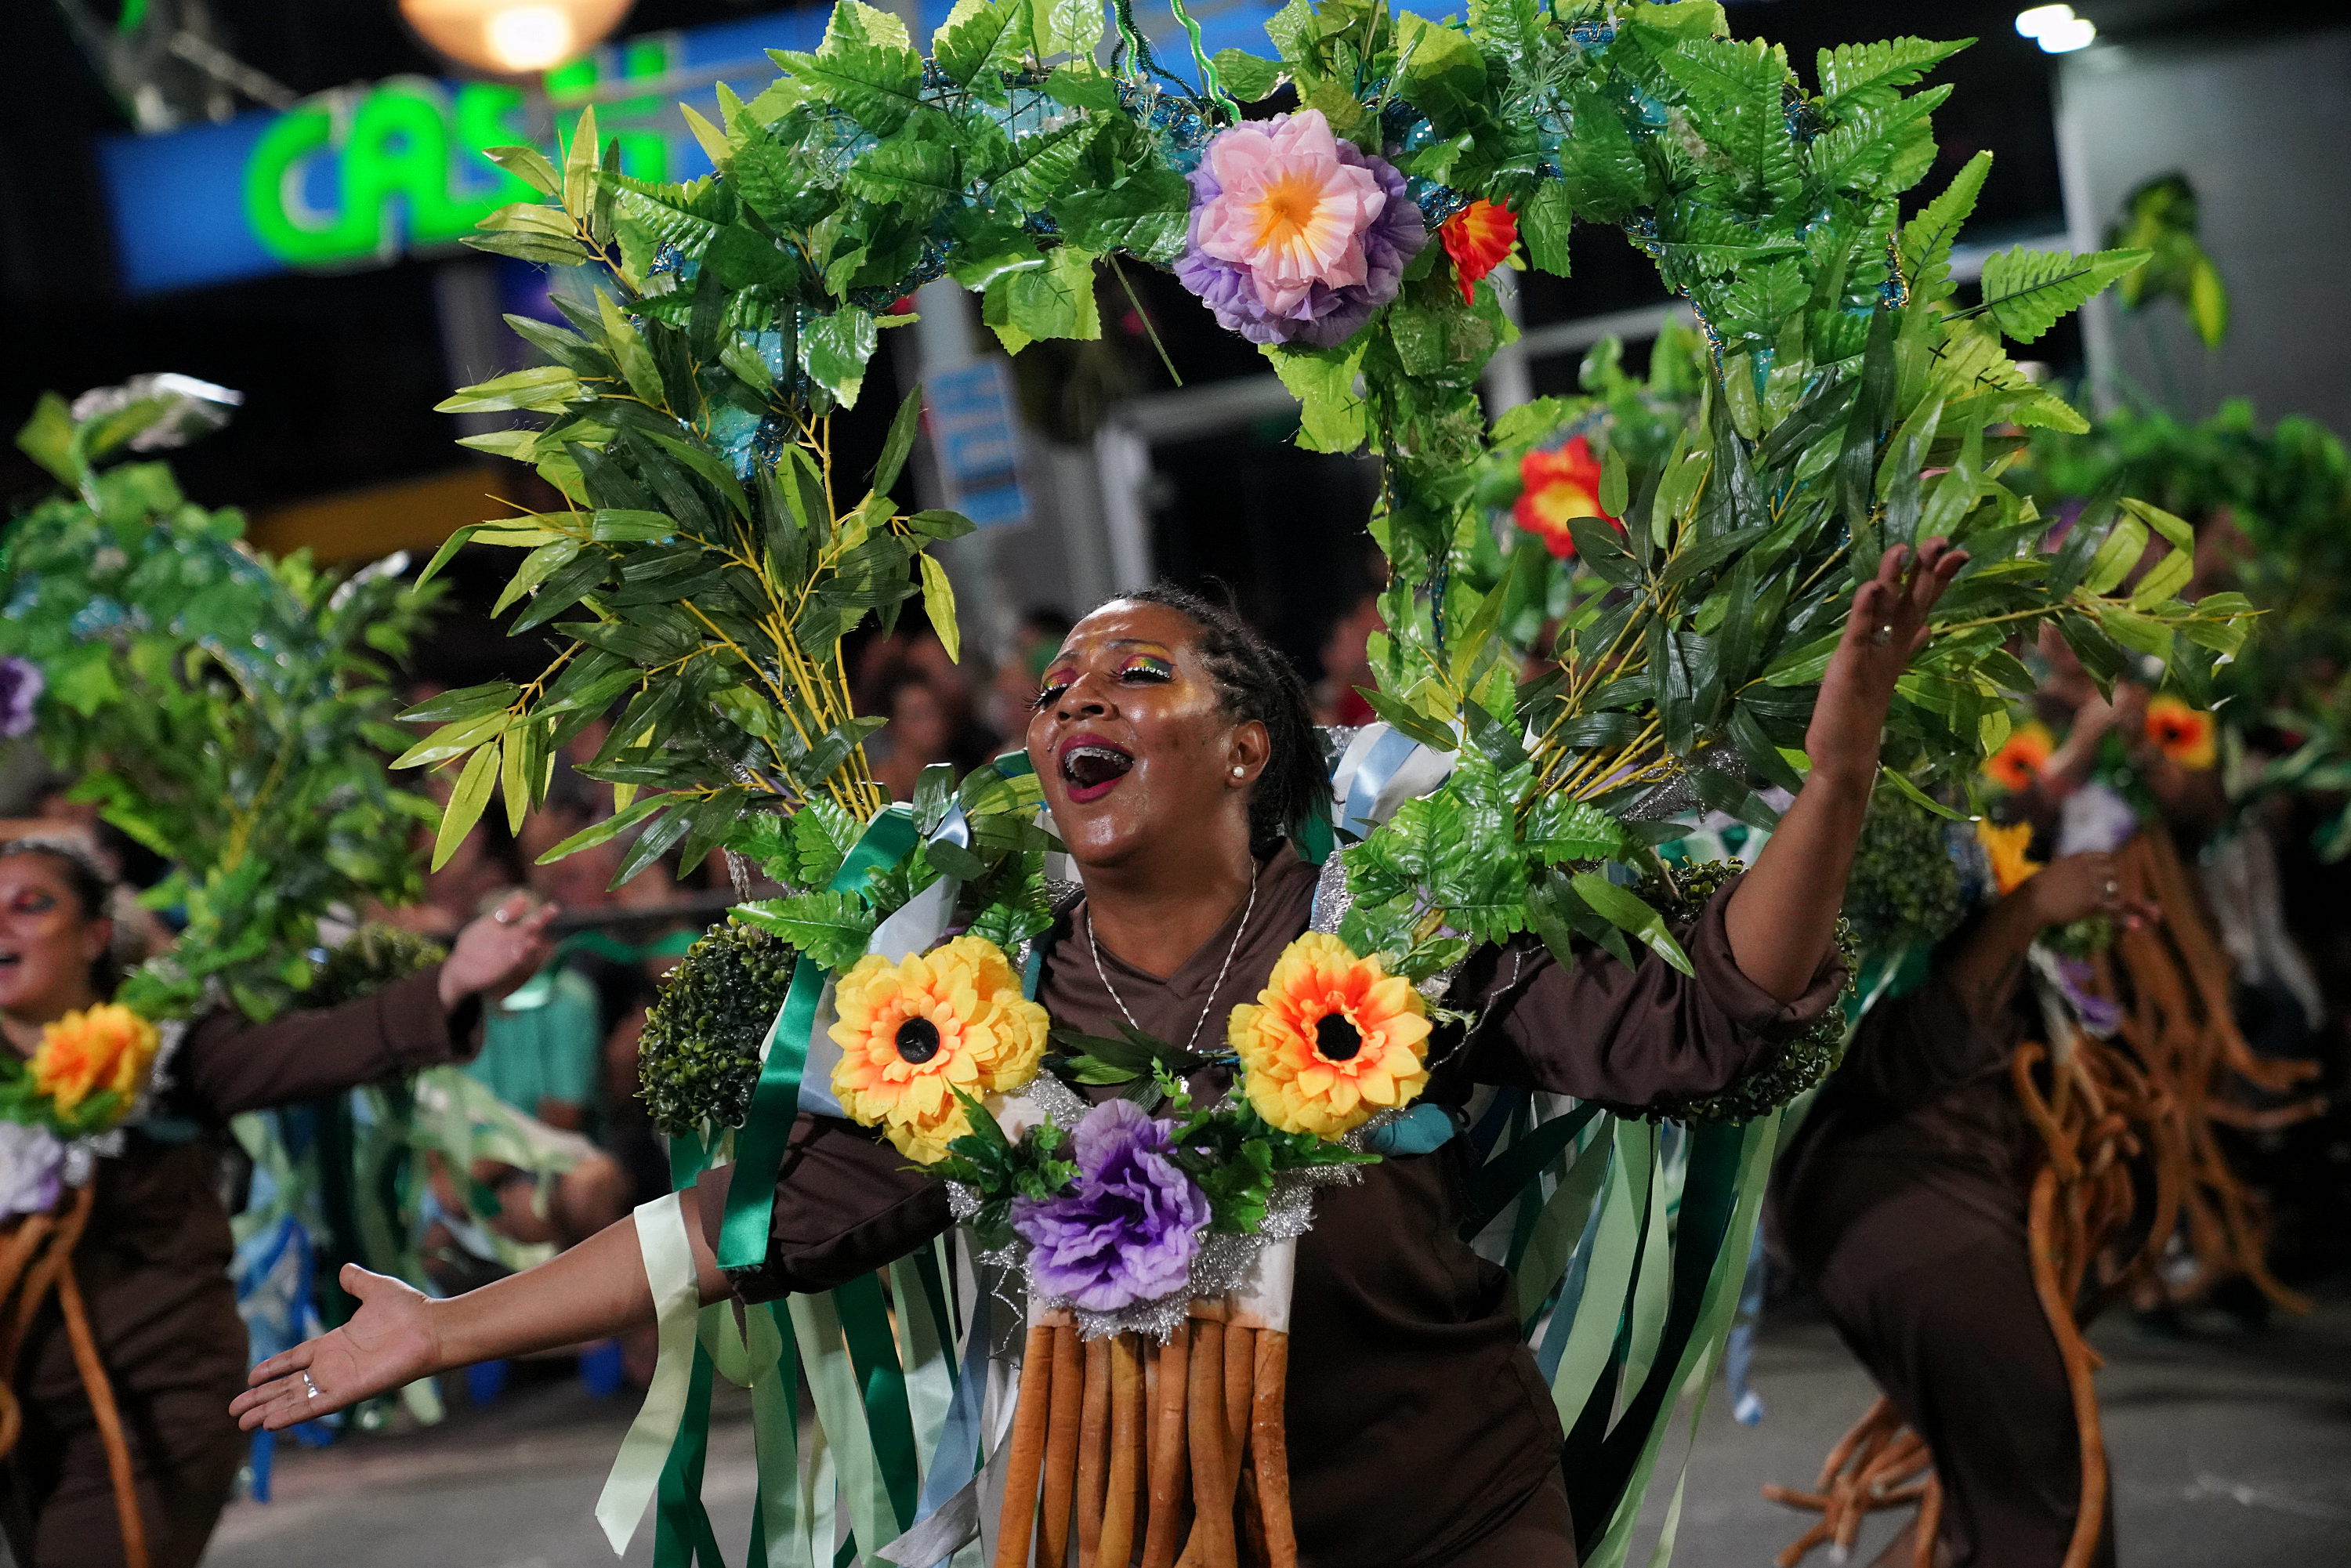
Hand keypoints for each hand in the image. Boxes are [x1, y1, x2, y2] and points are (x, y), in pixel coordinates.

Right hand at [232, 1265, 442, 1431]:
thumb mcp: (376, 1289)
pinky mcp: (349, 1392)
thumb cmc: (409, 1310)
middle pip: (288, 1384)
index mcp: (335, 1343)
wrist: (432, 1328)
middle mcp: (333, 1365)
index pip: (295, 1359)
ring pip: (294, 1398)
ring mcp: (339, 1380)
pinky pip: (314, 1407)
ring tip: (241, 1423)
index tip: (251, 1378)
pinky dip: (292, 1415)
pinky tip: (270, 1424)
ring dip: (268, 1410)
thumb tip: (346, 1268)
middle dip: (261, 1397)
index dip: (272, 1368)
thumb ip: (357, 1281)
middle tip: (234, 1410)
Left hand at [438, 892, 556, 1008]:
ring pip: (522, 950)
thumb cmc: (476, 944)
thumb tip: (522, 895)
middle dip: (533, 927)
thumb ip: (507, 912)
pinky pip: (510, 965)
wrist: (461, 968)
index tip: (554, 908)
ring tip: (531, 941)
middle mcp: (514, 944)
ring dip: (527, 947)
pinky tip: (517, 954)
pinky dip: (515, 960)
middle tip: (537, 919)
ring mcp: (508, 957)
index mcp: (513, 933)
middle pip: (527, 934)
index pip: (531, 922)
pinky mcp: (500, 970)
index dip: (543, 916)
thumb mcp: (489, 923)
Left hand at [1805, 540, 1969, 785]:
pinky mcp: (1849, 666)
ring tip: (1904, 548)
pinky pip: (1859, 633)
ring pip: (1887, 611)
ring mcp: (1871, 656)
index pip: (1921, 602)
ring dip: (1894, 579)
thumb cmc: (1859, 712)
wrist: (1845, 754)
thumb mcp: (1882, 670)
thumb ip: (1904, 646)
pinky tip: (1872, 588)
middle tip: (1942, 540)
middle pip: (1913, 601)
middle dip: (1926, 569)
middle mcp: (1889, 647)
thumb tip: (1928, 627)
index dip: (1936, 575)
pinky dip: (1865, 611)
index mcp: (1896, 644)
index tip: (1955, 550)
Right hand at [2019, 851, 2158, 930]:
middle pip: (2113, 874)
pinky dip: (2124, 916)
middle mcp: (2089, 869)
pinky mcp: (2094, 902)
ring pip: (2115, 890)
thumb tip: (2063, 863)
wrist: (2030, 902)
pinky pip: (2115, 907)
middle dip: (2112, 884)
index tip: (2107, 876)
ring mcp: (2093, 885)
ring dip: (2115, 899)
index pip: (2106, 858)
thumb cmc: (2035, 887)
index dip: (2108, 868)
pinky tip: (2131, 923)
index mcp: (2079, 859)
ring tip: (2112, 908)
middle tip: (2108, 895)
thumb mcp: (2053, 869)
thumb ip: (2066, 867)